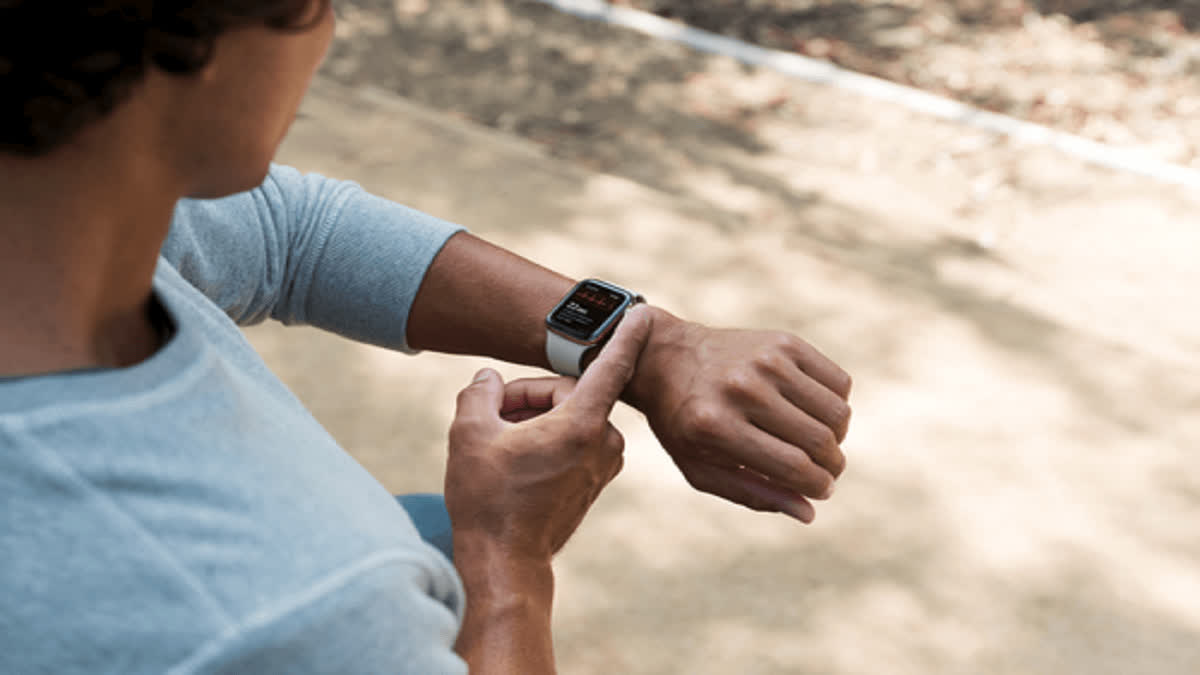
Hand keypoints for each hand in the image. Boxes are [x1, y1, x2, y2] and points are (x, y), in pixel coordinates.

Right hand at [445, 306, 652, 561]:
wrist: (505, 562)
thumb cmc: (488, 500)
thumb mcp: (470, 434)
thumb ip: (480, 393)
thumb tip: (490, 380)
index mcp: (582, 425)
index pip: (610, 366)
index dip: (625, 334)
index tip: (642, 311)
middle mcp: (604, 442)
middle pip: (568, 392)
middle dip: (527, 398)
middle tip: (490, 417)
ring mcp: (604, 464)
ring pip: (569, 416)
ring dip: (533, 419)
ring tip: (498, 443)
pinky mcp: (596, 480)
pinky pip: (573, 439)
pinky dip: (545, 438)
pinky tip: (514, 459)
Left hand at [625, 308, 851, 523]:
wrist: (665, 357)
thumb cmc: (683, 423)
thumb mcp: (701, 468)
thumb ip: (753, 494)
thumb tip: (809, 513)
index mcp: (716, 426)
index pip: (794, 467)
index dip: (819, 487)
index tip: (823, 491)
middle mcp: (743, 389)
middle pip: (820, 441)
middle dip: (833, 467)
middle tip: (825, 471)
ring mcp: (766, 361)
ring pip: (838, 412)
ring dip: (837, 437)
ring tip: (818, 442)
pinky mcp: (784, 342)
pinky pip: (839, 382)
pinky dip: (837, 404)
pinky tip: (813, 412)